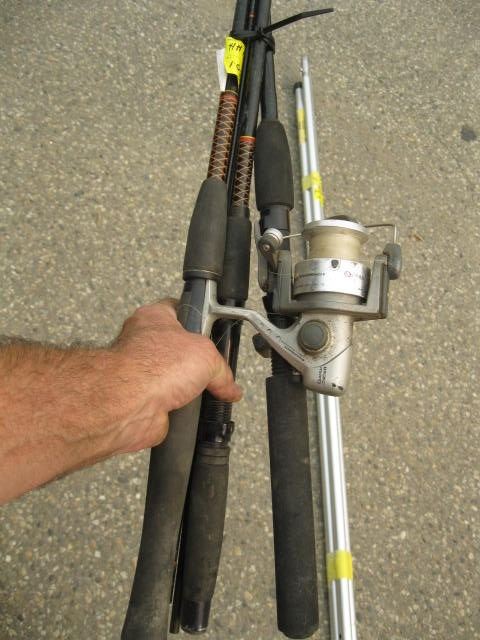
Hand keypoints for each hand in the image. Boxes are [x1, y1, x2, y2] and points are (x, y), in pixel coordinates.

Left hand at [110, 299, 242, 452]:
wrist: (128, 404)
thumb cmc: (152, 367)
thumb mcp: (207, 355)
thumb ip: (222, 370)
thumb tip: (230, 387)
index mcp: (154, 318)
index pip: (178, 309)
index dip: (197, 317)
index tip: (211, 327)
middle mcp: (143, 343)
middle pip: (178, 348)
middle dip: (195, 362)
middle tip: (210, 368)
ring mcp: (141, 373)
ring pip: (174, 379)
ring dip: (188, 389)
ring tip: (198, 391)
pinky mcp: (141, 399)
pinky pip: (169, 404)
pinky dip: (180, 410)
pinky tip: (186, 408)